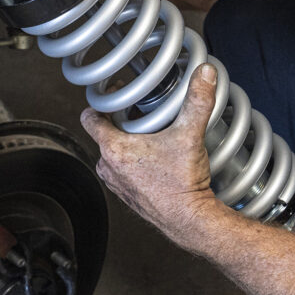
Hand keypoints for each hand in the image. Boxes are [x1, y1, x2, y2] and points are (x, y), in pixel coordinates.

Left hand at [80, 63, 222, 244]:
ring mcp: (116, 183)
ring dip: (128, 143)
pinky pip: (123, 171)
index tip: (117, 96)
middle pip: (105, 133)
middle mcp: (109, 167)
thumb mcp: (190, 135)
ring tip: (152, 136)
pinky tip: (156, 159)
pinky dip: (135, 162)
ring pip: (114, 153)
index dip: (101, 103)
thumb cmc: (182, 184)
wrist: (190, 220)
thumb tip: (205, 73)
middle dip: (122, 122)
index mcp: (114, 148)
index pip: (89, 117)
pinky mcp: (127, 194)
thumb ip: (197, 100)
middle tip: (144, 114)